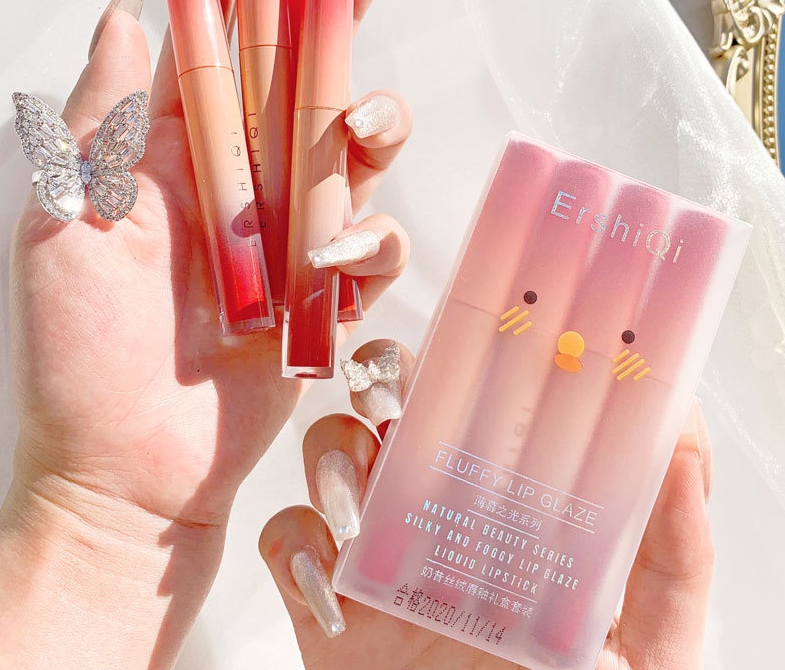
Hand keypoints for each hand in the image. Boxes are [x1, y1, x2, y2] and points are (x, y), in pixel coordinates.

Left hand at [0, 0, 408, 667]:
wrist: (132, 469)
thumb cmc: (84, 355)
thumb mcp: (66, 224)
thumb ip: (103, 121)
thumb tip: (129, 14)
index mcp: (173, 158)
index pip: (216, 46)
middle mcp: (239, 184)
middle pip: (302, 75)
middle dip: (341, 5)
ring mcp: (289, 236)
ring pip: (354, 151)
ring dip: (373, 120)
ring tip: (362, 126)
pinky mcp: (326, 292)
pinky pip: (373, 245)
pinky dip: (370, 239)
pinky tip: (339, 254)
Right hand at [261, 340, 713, 669]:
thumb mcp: (649, 640)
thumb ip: (672, 553)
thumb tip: (681, 441)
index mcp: (507, 497)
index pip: (481, 397)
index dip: (466, 350)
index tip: (468, 328)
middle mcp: (439, 504)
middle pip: (394, 402)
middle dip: (380, 379)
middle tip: (391, 399)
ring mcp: (378, 546)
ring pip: (331, 450)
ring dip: (329, 456)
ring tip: (355, 508)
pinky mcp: (325, 596)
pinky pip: (285, 538)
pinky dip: (292, 545)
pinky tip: (326, 585)